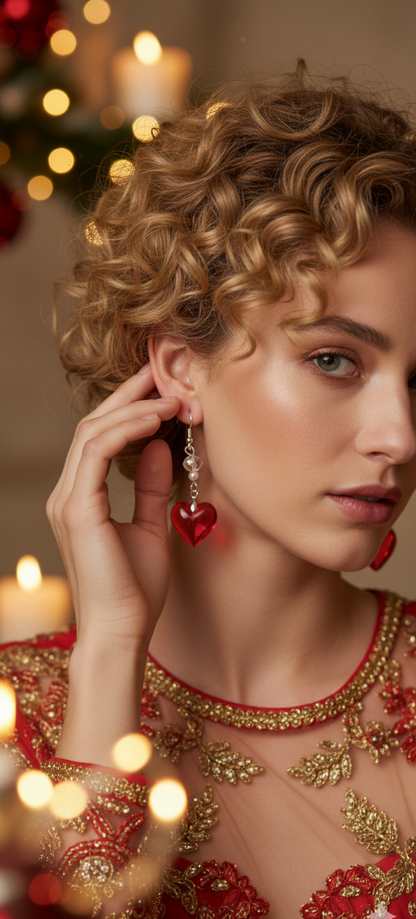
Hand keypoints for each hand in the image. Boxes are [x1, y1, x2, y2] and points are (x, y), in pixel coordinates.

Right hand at [47, 365, 179, 650]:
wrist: (123, 633)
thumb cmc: (136, 591)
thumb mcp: (152, 527)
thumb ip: (153, 487)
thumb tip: (161, 445)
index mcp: (82, 498)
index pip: (100, 437)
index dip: (128, 407)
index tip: (161, 386)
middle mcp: (69, 493)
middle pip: (93, 425)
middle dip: (130, 395)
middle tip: (164, 373)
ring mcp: (68, 499)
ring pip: (92, 432)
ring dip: (133, 408)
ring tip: (172, 396)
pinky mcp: (78, 509)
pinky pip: (97, 451)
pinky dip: (127, 429)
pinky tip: (158, 419)